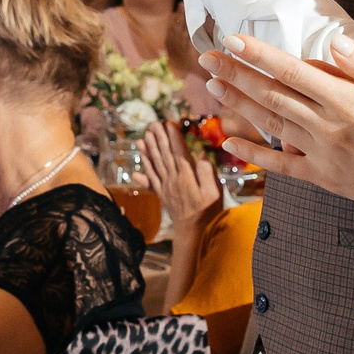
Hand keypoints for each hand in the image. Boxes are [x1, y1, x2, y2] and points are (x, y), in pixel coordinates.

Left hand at [140, 121, 221, 236]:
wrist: (192, 230)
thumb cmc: (207, 211)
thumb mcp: (214, 192)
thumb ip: (207, 173)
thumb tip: (200, 155)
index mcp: (186, 176)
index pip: (179, 152)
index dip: (174, 137)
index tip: (169, 123)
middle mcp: (173, 179)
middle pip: (164, 154)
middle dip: (159, 138)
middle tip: (154, 123)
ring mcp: (165, 186)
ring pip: (155, 164)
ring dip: (149, 149)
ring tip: (144, 136)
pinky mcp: (161, 192)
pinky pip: (151, 178)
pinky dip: (144, 167)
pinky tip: (139, 160)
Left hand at [199, 35, 353, 230]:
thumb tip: (333, 44)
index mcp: (348, 100)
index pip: (291, 71)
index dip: (258, 55)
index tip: (231, 41)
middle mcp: (329, 127)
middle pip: (272, 96)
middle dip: (237, 76)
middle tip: (207, 60)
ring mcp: (325, 155)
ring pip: (273, 126)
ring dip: (240, 106)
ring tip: (215, 89)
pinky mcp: (328, 179)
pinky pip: (283, 166)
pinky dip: (254, 155)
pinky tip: (230, 144)